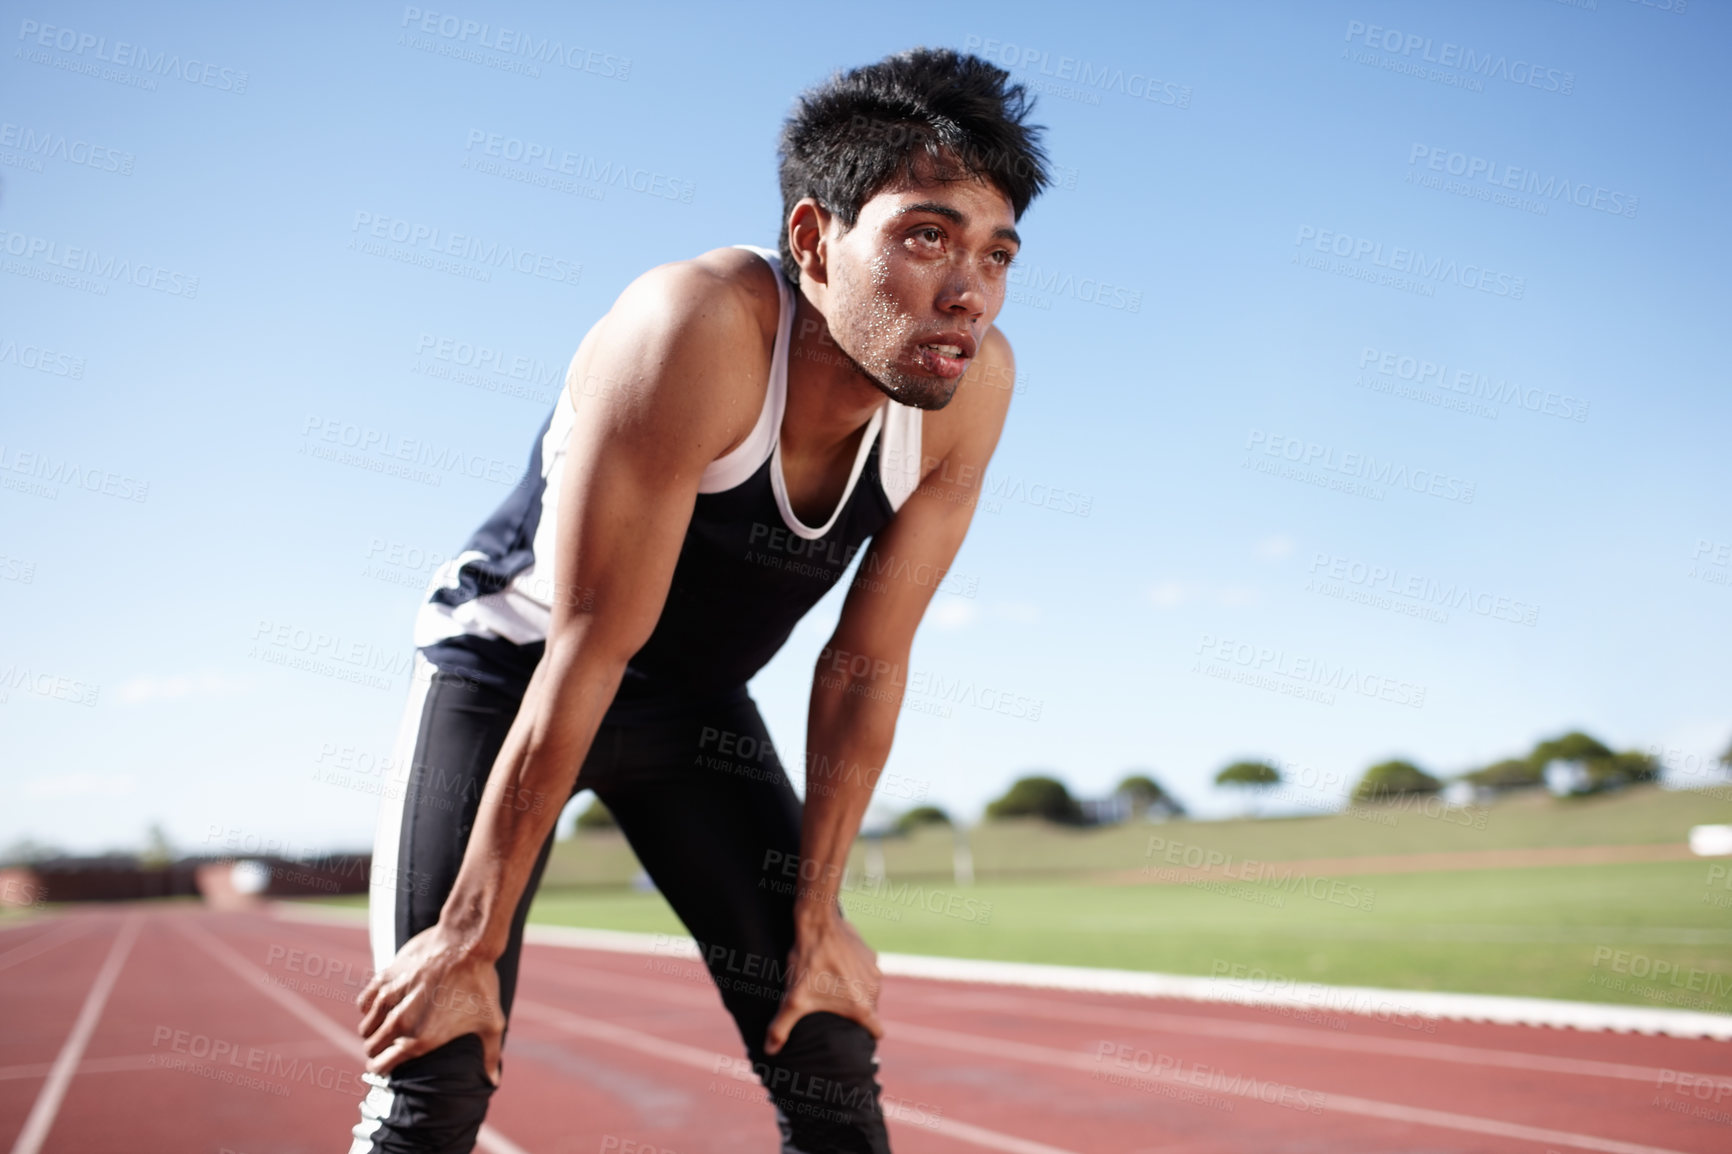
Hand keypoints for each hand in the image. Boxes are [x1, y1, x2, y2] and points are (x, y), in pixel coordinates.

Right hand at [356, 921, 504, 1083]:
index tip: (385, 1065)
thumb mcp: (491, 1023)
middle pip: (371, 1047)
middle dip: (376, 1049)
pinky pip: (364, 1002)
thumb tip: (493, 1080)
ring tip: (384, 1026)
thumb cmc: (480, 984)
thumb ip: (489, 1055)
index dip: (381, 1068)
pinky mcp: (384, 978)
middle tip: (386, 1046)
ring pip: (365, 1025)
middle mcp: (400, 1023)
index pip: (381, 1067)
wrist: (466, 943)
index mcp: (420, 1041)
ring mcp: (389, 1000)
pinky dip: (369, 1006)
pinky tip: (381, 1005)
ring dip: (372, 1028)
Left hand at [764, 909, 882, 1055]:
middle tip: (833, 1006)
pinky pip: (866, 970)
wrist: (818, 923)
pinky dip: (856, 971)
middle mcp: (873, 990)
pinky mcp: (870, 954)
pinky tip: (836, 965)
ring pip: (869, 990)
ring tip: (833, 985)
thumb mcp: (792, 999)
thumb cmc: (808, 962)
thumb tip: (769, 1051)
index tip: (855, 1034)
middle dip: (854, 1010)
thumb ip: (781, 1028)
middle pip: (869, 1010)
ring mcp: (874, 970)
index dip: (867, 1036)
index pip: (876, 1031)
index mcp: (860, 1007)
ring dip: (856, 990)